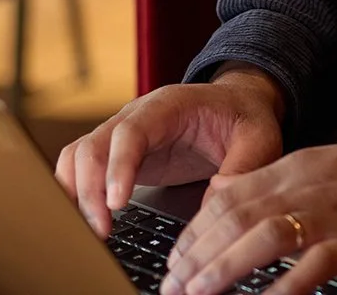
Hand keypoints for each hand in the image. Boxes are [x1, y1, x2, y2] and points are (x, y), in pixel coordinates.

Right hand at [54, 67, 286, 237]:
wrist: (237, 104)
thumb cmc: (245, 118)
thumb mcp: (260, 137)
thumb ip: (243, 165)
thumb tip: (217, 198)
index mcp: (169, 106)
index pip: (130, 131)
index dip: (118, 165)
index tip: (117, 202)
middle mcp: (136, 116)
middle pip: (93, 146)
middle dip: (90, 189)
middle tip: (102, 230)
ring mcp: (123, 135)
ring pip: (78, 157)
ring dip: (76, 193)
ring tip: (93, 231)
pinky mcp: (118, 155)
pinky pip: (82, 169)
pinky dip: (76, 194)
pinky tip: (86, 221)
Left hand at [159, 141, 336, 294]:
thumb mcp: (322, 165)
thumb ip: (275, 181)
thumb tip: (226, 196)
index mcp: (293, 168)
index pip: (225, 197)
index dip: (193, 230)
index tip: (174, 259)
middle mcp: (302, 188)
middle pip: (233, 219)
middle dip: (194, 255)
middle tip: (171, 285)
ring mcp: (327, 215)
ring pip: (259, 239)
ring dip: (221, 269)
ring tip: (195, 293)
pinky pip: (308, 268)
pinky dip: (280, 289)